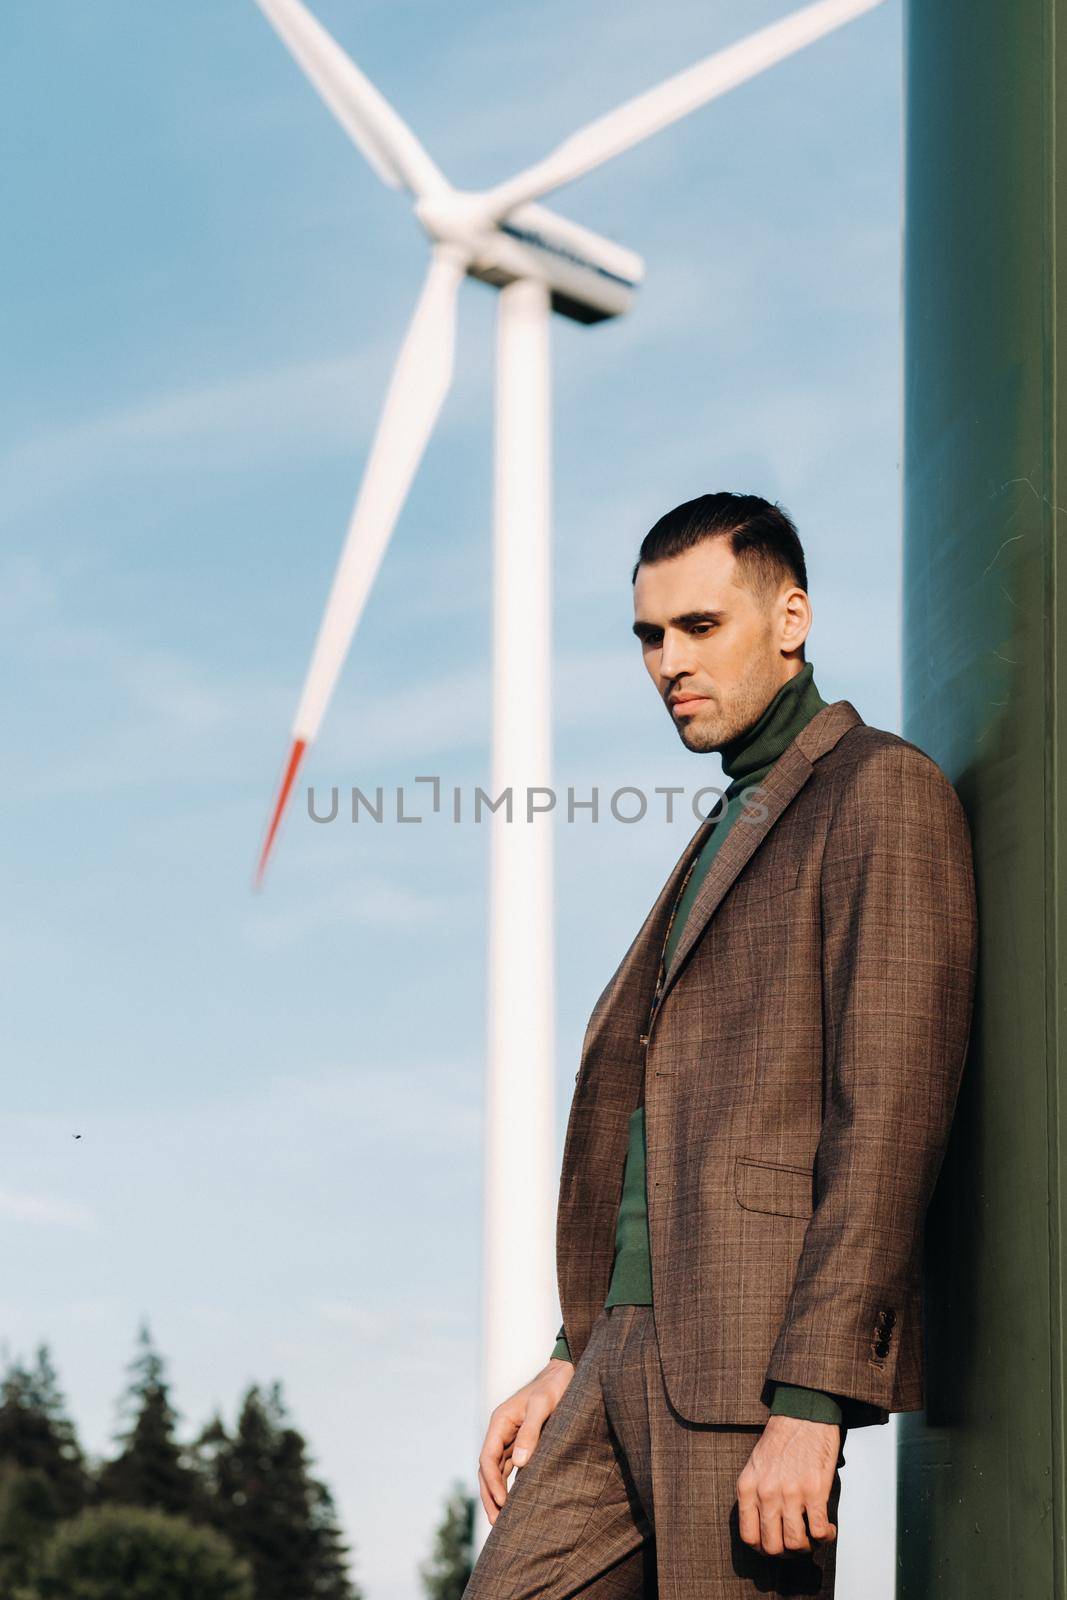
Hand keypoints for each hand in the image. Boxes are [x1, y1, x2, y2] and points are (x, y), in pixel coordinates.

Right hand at [477, 1358, 574, 1524]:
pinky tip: (516, 1502)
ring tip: (503, 1520)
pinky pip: (510, 1468)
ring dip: (498, 1494)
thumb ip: (531, 1432)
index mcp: (500, 1422)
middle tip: (497, 1522)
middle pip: (487, 1469)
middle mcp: (501, 1431)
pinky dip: (509, 1485)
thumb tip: (519, 1463)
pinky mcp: (522, 1442)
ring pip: (497, 1471)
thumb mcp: (542, 1406)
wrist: (565, 1373)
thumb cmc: (554, 1387)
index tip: (503, 1503)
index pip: (487, 1459)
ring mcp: (510, 1438)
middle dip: (490, 1495)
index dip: (493, 1483)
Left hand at [736, 1415, 839, 1556]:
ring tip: (813, 1537)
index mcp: (747, 1487)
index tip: (775, 1545)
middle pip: (772, 1547)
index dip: (763, 1548)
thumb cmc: (781, 1440)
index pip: (749, 1536)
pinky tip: (828, 1529)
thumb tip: (764, 1529)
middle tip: (797, 1544)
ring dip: (807, 1548)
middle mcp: (766, 1493)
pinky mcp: (814, 1491)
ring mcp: (790, 1493)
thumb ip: (755, 1495)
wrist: (803, 1414)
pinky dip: (826, 1537)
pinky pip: (819, 1532)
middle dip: (786, 1553)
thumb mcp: (755, 1466)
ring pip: (795, 1544)